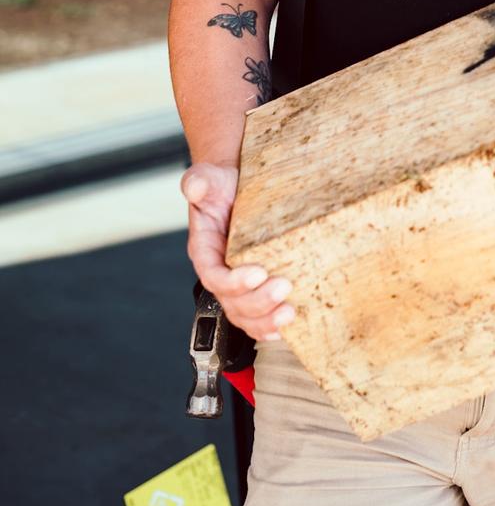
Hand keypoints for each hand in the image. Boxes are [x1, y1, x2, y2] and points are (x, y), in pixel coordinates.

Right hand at [182, 162, 294, 341]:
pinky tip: (287, 327)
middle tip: (283, 287)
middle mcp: (221, 271)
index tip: (257, 272)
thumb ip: (199, 181)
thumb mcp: (209, 178)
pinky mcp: (258, 286)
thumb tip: (194, 186)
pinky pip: (259, 316)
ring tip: (289, 312)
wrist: (238, 185)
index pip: (212, 275)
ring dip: (266, 320)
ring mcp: (238, 282)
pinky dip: (271, 327)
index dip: (232, 281)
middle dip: (257, 301)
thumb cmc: (222, 186)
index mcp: (205, 250)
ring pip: (245, 315)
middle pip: (231, 301)